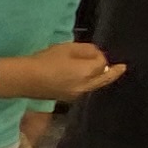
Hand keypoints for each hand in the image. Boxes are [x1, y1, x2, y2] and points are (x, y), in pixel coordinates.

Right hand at [0, 42, 124, 101]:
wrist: (24, 79)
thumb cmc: (45, 60)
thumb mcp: (66, 48)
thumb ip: (86, 50)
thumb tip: (96, 55)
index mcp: (86, 72)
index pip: (102, 63)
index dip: (99, 55)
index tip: (91, 50)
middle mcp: (85, 86)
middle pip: (104, 79)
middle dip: (113, 72)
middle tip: (122, 68)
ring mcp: (76, 95)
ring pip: (94, 86)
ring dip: (99, 78)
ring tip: (104, 72)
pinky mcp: (67, 98)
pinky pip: (84, 89)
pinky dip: (89, 83)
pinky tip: (84, 78)